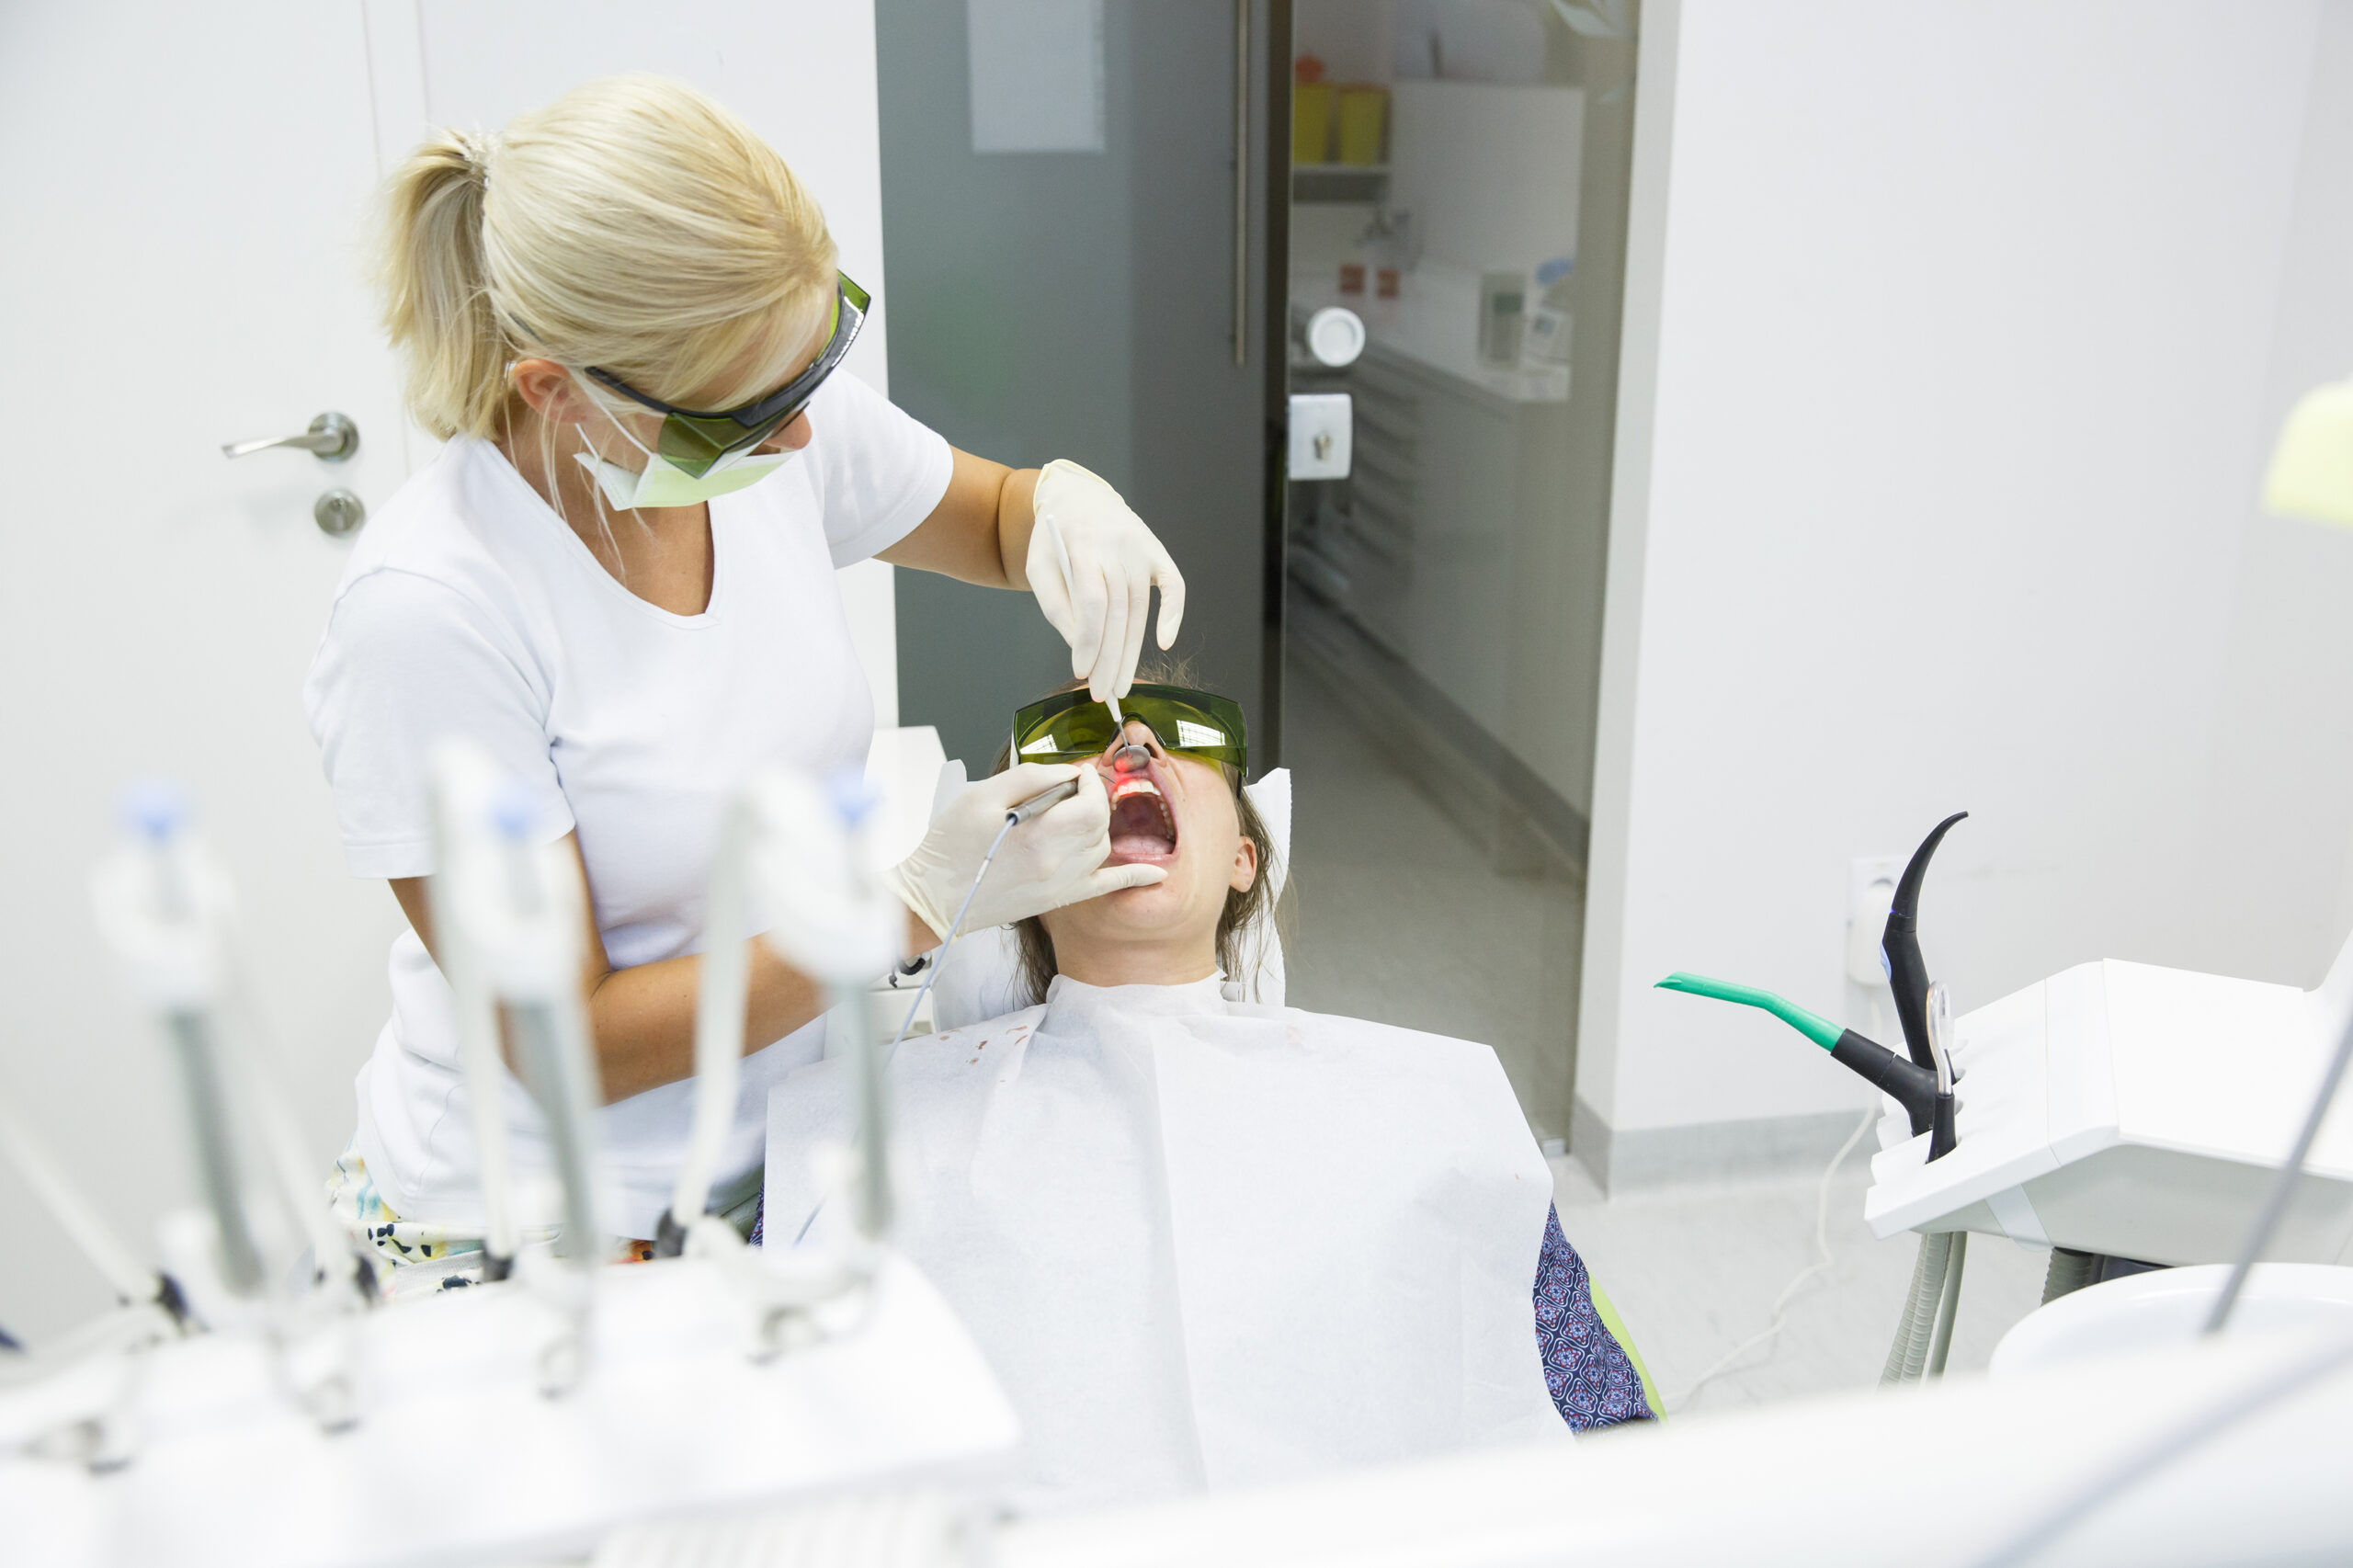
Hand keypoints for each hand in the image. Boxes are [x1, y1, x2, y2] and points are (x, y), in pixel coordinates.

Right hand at [884, 763, 1167, 941]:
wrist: (934, 898)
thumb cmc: (949, 847)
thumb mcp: (982, 796)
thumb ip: (1031, 777)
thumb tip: (1067, 772)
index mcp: (1039, 835)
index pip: (1090, 801)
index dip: (1089, 780)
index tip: (1076, 773)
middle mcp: (1057, 864)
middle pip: (1100, 822)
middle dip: (1094, 798)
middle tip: (1075, 789)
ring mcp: (1061, 885)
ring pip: (1102, 847)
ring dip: (1097, 825)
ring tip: (1074, 815)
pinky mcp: (1058, 899)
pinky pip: (1107, 888)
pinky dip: (1135, 878)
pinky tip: (1156, 874)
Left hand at [1025, 459, 1186, 700]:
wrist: (1080, 497)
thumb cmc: (1055, 539)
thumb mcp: (1040, 567)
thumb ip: (1056, 606)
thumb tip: (1079, 648)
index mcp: (1083, 544)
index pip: (1092, 601)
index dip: (1089, 640)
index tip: (1083, 672)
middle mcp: (1117, 545)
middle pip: (1118, 612)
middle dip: (1111, 658)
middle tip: (1104, 693)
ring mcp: (1143, 548)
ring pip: (1140, 609)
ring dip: (1132, 651)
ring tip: (1121, 683)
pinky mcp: (1158, 552)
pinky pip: (1174, 586)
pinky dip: (1173, 615)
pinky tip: (1165, 643)